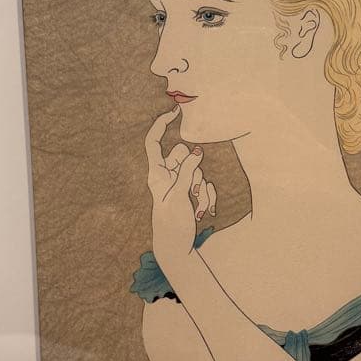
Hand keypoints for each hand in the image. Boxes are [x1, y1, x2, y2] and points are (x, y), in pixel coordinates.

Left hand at [144, 107, 217, 270]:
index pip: (153, 142)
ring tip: (198, 207)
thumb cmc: (171, 223)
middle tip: (193, 190)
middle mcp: (166, 176)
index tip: (175, 112)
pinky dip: (206, 197)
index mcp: (156, 174)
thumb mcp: (179, 195)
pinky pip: (203, 185)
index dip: (161, 125)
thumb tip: (197, 151)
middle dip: (194, 170)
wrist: (175, 248)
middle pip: (184, 156)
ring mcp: (178, 184)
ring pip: (197, 171)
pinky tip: (204, 212)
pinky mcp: (189, 193)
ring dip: (202, 189)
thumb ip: (187, 171)